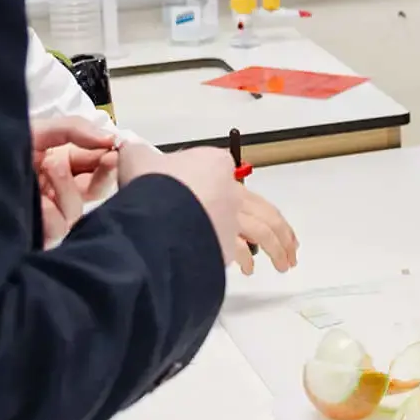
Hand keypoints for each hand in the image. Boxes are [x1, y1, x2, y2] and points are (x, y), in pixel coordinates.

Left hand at [32, 115, 117, 244]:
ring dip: (67, 186)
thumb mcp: (37, 131)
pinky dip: (50, 213)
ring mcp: (44, 213)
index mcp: (58, 164)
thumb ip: (73, 130)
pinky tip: (39, 200)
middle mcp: (53, 190)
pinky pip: (56, 228)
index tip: (118, 148)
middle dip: (101, 173)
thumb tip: (110, 137)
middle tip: (107, 159)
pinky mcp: (33, 233)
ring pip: (76, 209)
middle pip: (94, 189)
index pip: (95, 165)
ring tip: (50, 167)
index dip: (109, 158)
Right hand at [117, 142, 298, 276]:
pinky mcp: (225, 242)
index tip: (240, 208)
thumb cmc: (151, 181)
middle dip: (281, 231)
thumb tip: (127, 149)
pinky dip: (248, 260)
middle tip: (291, 248)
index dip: (236, 195)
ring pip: (262, 232)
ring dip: (278, 249)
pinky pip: (241, 251)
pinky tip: (249, 270)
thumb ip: (136, 156)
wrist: (157, 206)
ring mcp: (230, 217)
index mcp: (212, 164)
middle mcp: (229, 190)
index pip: (226, 177)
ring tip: (284, 264)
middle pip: (262, 211)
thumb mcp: (137, 159)